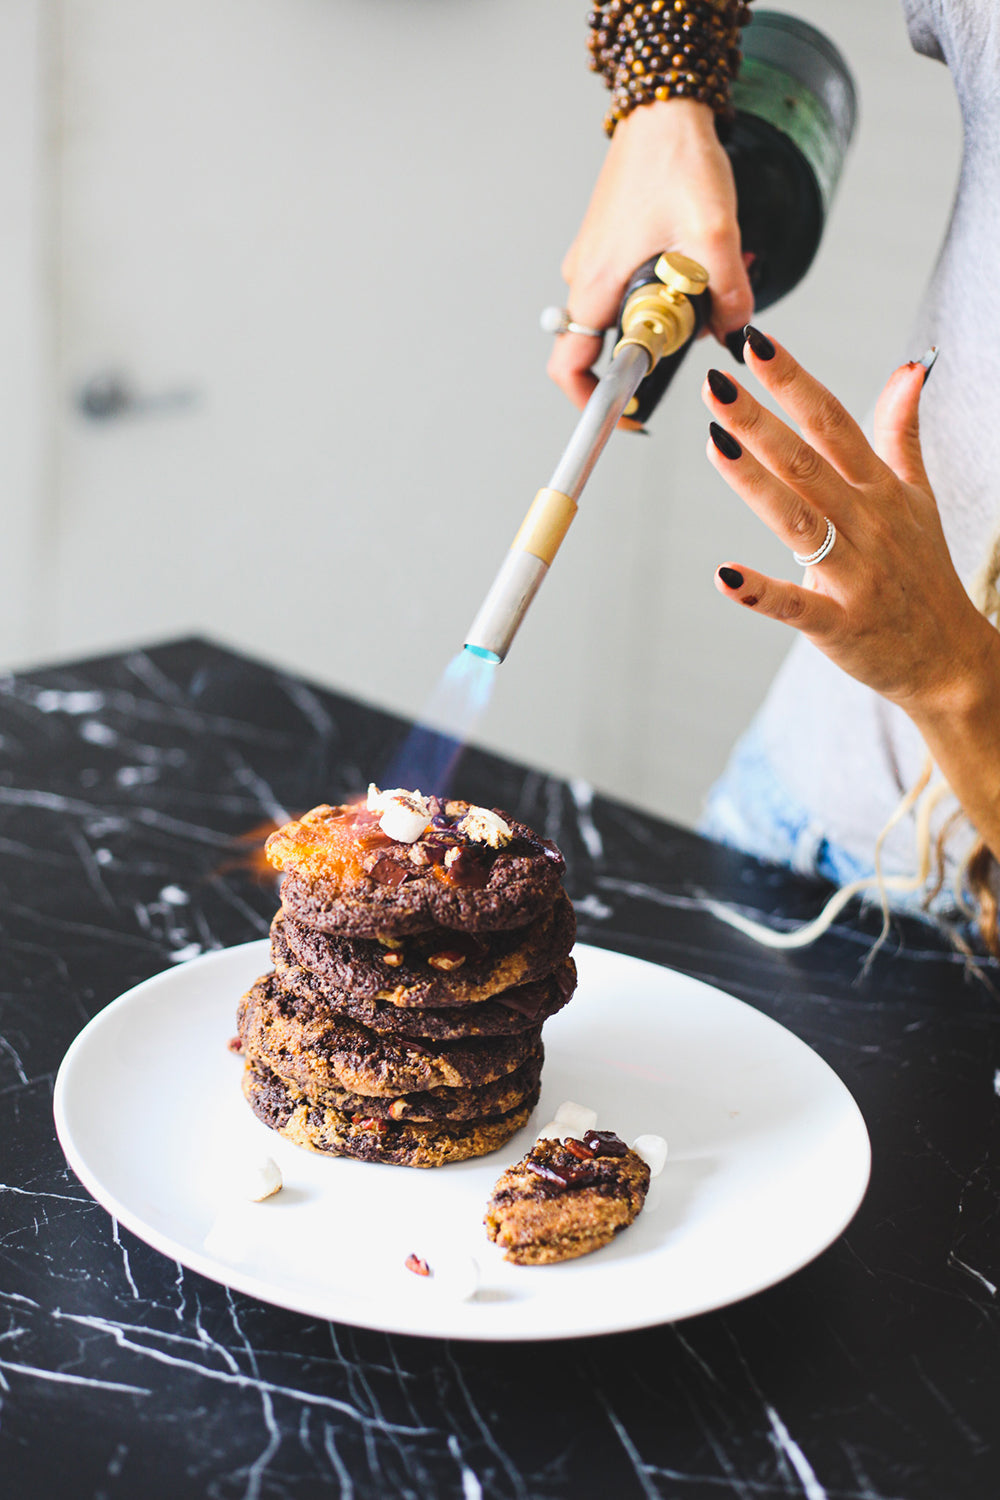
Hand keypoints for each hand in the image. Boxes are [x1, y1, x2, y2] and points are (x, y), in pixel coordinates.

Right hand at [548, 99, 753, 413]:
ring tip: (700, 280)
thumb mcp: (716, 234)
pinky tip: (693, 260)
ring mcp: (595, 260)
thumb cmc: (676, 160)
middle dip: (652, 349)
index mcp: (596, 285)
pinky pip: (630, 286)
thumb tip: (736, 336)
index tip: (624, 418)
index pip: (570, 366)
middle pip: (605, 345)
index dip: (592, 404)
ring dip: (663, 314)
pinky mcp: (610, 243)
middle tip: (693, 325)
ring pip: (623, 315)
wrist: (665, 104)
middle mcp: (585, 278)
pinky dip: (661, 288)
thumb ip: (728, 295)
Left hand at [701, 332, 998, 720]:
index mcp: (880, 489)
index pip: (833, 423)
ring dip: (756, 484)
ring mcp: (856, 575)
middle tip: (715, 384)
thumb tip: (910, 369)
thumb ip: (902, 433)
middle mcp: (868, 524)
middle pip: (808, 464)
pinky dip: (761, 591)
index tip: (755, 345)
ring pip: (799, 522)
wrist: (950, 658)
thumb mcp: (920, 497)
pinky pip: (798, 606)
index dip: (794, 383)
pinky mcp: (842, 624)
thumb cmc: (924, 573)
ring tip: (716, 445)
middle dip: (760, 422)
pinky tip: (724, 574)